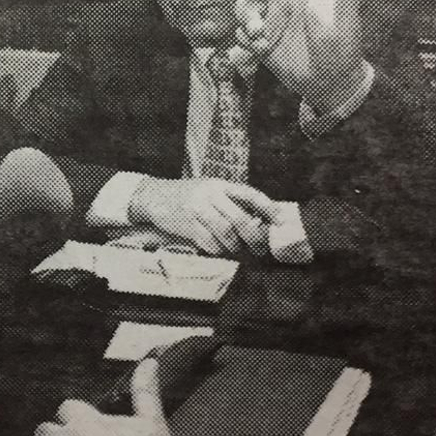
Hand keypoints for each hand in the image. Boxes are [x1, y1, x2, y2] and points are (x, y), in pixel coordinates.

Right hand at [129, 176, 281, 255]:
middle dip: (254, 238)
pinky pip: (208, 243)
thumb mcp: (210, 190)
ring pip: (225, 233)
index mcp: (220, 184)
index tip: (280, 221)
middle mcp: (210, 195)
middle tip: (259, 249)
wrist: (155, 196)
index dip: (268, 208)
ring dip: (235, 246)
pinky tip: (221, 251)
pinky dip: (218, 250)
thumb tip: (258, 222)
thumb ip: (230, 202)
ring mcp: (196, 210)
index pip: (250, 195)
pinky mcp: (186, 226)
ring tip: (238, 250)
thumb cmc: (189, 196)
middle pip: (239, 219)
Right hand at [227, 0, 366, 113]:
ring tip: (258, 37)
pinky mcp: (262, 41)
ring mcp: (271, 20)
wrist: (331, 84)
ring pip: (245, 7)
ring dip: (246, 18)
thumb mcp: (346, 22)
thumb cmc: (343, 50)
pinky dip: (244, 40)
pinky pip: (242, 33)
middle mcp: (284, 0)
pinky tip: (255, 51)